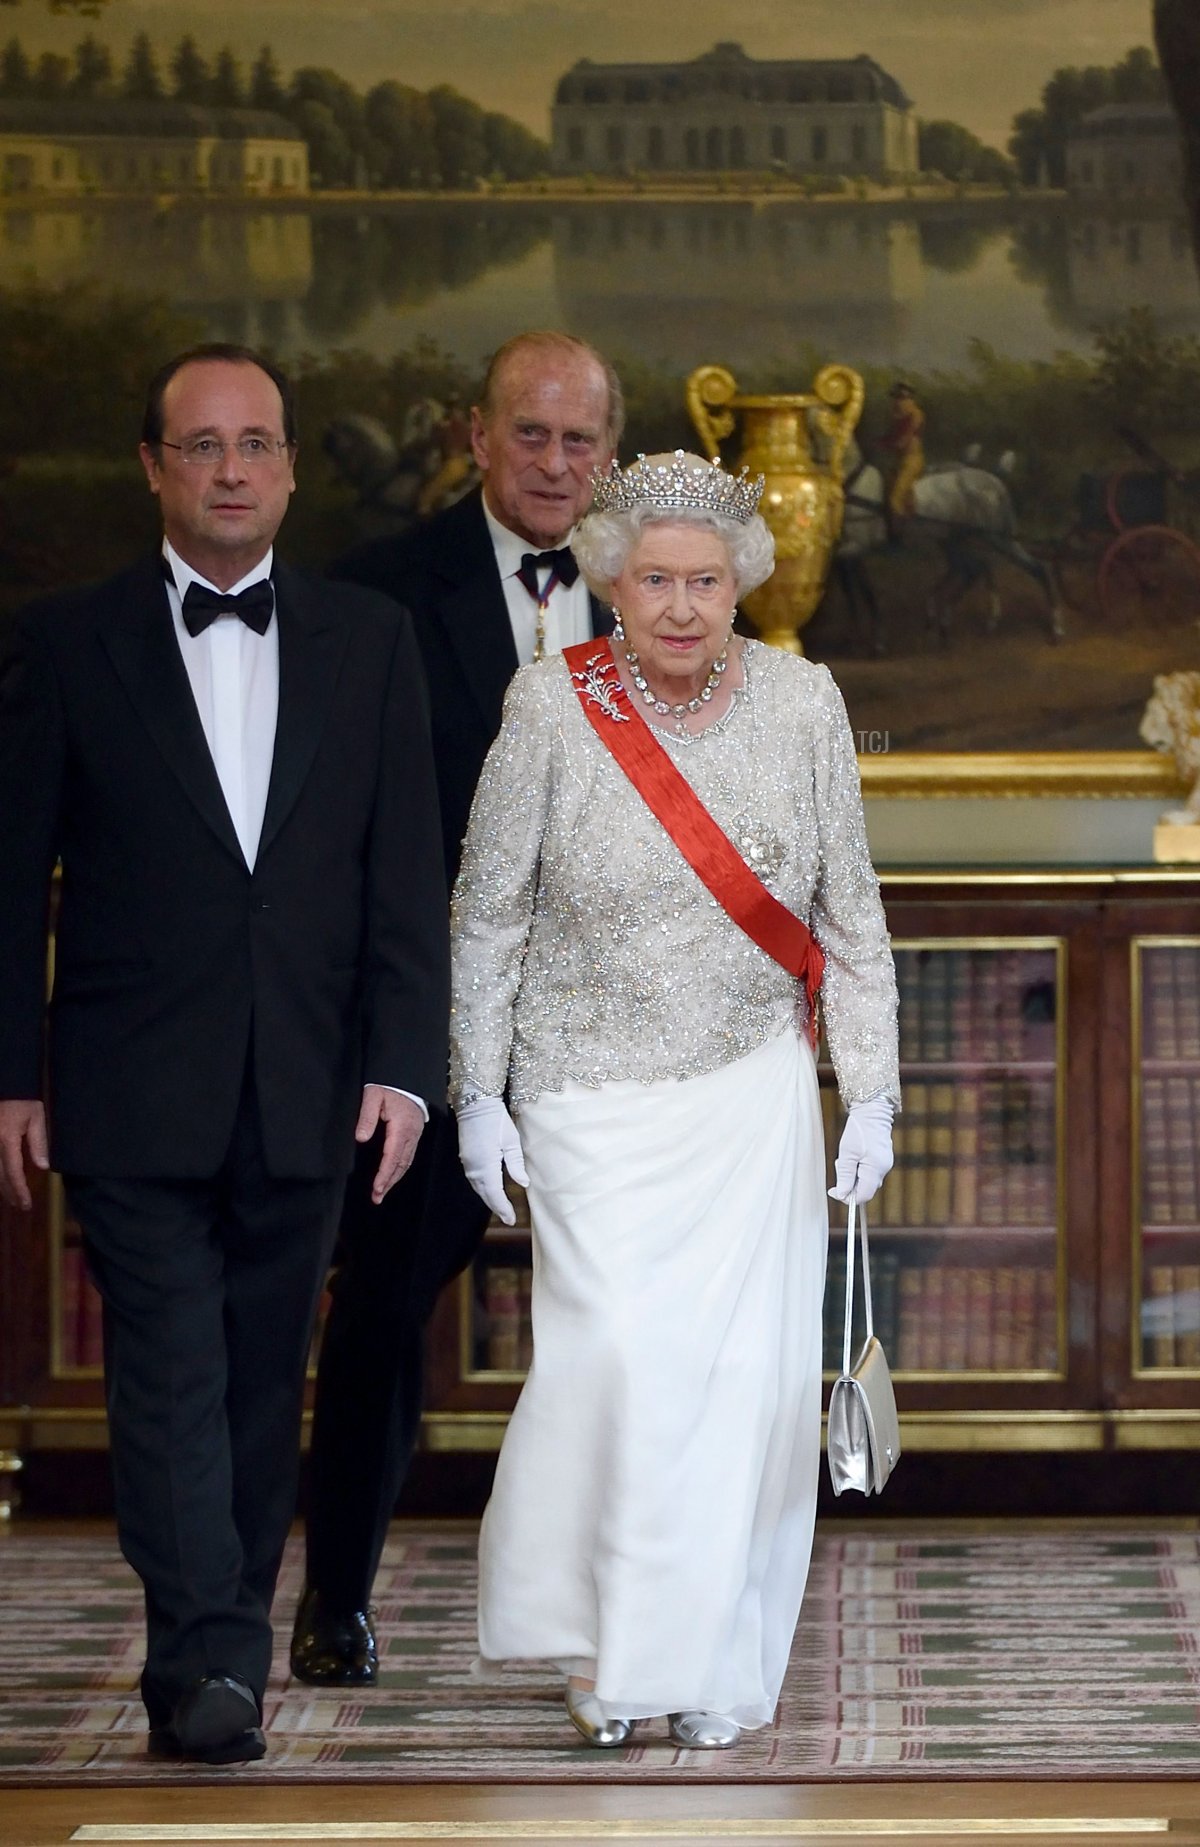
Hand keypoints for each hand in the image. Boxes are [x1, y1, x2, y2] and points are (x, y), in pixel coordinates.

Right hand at [0, 1099, 48, 1211]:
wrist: (6, 1085)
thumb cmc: (23, 1101)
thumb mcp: (36, 1118)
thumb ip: (38, 1143)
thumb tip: (43, 1167)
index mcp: (7, 1139)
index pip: (13, 1172)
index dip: (19, 1190)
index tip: (26, 1204)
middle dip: (10, 1193)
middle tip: (21, 1206)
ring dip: (1, 1188)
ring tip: (12, 1199)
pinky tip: (2, 1183)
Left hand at [356, 1086, 424, 1204]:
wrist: (407, 1076)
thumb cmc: (389, 1085)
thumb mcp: (373, 1095)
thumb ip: (366, 1117)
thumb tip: (361, 1138)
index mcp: (401, 1127)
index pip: (392, 1157)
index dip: (384, 1175)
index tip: (376, 1189)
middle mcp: (411, 1134)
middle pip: (401, 1164)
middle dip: (389, 1182)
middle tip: (377, 1197)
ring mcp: (415, 1135)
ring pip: (406, 1162)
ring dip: (395, 1178)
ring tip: (382, 1191)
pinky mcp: (415, 1133)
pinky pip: (409, 1156)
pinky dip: (400, 1169)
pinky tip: (392, 1175)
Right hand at [456, 1096, 526, 1226]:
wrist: (476, 1105)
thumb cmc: (497, 1120)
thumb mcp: (511, 1141)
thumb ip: (516, 1164)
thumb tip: (524, 1184)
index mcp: (486, 1165)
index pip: (495, 1194)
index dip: (503, 1208)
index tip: (511, 1219)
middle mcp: (474, 1168)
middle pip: (485, 1194)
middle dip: (496, 1207)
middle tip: (508, 1219)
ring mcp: (468, 1164)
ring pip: (478, 1188)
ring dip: (489, 1200)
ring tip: (501, 1209)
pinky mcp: (466, 1158)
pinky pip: (474, 1180)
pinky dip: (483, 1190)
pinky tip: (490, 1192)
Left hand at [829, 1093, 894, 1206]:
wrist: (872, 1113)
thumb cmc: (859, 1131)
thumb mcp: (847, 1154)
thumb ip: (845, 1176)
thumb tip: (842, 1195)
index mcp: (875, 1170)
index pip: (863, 1196)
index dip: (848, 1198)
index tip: (834, 1191)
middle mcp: (883, 1170)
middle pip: (864, 1189)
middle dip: (849, 1183)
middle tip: (840, 1165)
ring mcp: (885, 1165)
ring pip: (866, 1181)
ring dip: (853, 1175)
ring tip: (847, 1157)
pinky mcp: (883, 1161)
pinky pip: (869, 1173)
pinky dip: (859, 1169)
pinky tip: (854, 1156)